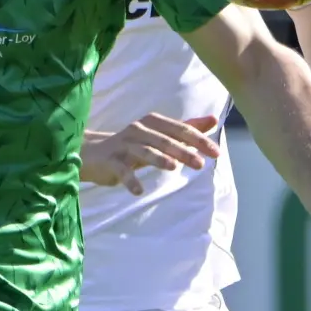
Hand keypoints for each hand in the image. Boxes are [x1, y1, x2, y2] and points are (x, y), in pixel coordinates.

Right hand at [80, 113, 219, 194]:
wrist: (95, 153)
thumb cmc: (133, 145)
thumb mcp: (160, 135)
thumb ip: (186, 128)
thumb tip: (214, 119)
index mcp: (153, 123)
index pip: (180, 129)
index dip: (198, 140)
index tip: (215, 153)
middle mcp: (139, 130)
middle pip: (164, 140)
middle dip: (183, 151)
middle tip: (200, 164)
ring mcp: (124, 145)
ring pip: (144, 151)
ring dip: (158, 159)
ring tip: (173, 167)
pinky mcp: (111, 161)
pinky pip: (122, 171)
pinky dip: (130, 180)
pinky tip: (139, 191)